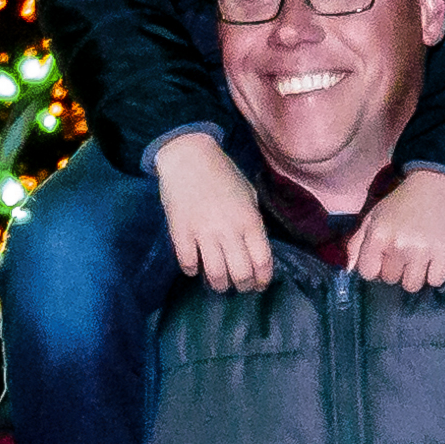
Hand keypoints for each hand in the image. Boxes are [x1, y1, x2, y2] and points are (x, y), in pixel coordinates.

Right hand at [151, 132, 275, 292]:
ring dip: (219, 285)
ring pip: (215, 275)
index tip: (259, 284)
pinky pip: (188, 264)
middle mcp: (229, 230)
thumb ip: (254, 221)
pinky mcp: (181, 233)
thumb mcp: (249, 194)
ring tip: (219, 283)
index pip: (262, 261)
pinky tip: (195, 266)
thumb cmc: (223, 174)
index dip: (263, 279)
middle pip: (241, 274)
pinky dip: (192, 270)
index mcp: (250, 220)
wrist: (188, 157)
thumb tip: (256, 248)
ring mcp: (203, 233)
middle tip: (239, 285)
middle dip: (243, 286)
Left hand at [341, 171, 444, 291]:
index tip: (383, 258)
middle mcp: (398, 245)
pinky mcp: (444, 253)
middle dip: (395, 269)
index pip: (367, 273)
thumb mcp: (373, 216)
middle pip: (390, 279)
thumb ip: (356, 243)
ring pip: (412, 285)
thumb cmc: (402, 202)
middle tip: (404, 252)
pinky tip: (434, 259)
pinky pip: (435, 281)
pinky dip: (435, 275)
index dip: (374, 267)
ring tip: (419, 258)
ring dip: (415, 275)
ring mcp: (421, 250)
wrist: (437, 184)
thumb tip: (349, 270)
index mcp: (378, 235)